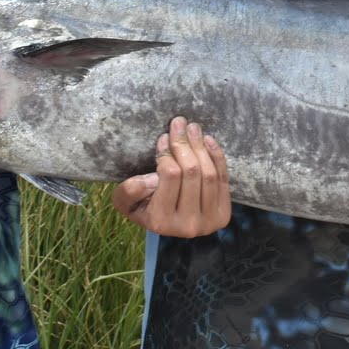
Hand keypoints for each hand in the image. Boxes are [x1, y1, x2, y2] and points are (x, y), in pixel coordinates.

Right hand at [110, 117, 231, 237]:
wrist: (170, 225)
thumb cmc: (144, 207)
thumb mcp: (126, 202)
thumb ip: (129, 191)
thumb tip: (151, 179)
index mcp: (161, 221)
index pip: (170, 175)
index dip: (167, 152)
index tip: (163, 137)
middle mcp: (187, 224)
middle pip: (192, 173)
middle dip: (185, 143)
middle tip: (179, 123)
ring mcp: (209, 221)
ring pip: (209, 175)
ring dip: (201, 146)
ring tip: (193, 128)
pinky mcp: (223, 214)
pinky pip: (223, 180)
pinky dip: (217, 157)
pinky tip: (208, 140)